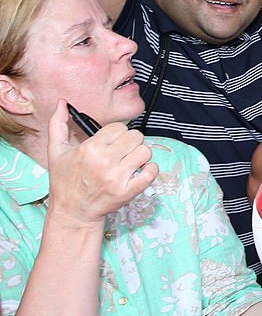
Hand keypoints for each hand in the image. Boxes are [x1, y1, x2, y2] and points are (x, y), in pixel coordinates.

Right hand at [46, 101, 155, 227]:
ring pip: (145, 151)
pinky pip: (151, 172)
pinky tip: (140, 171)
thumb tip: (61, 102)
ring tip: (129, 161)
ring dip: (140, 155)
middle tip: (122, 151)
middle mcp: (105, 161)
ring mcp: (117, 177)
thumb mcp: (56, 152)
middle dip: (131, 142)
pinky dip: (150, 169)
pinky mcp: (128, 191)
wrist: (72, 212)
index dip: (117, 133)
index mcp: (90, 149)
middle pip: (136, 136)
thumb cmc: (65, 182)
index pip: (119, 127)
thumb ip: (57, 124)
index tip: (111, 142)